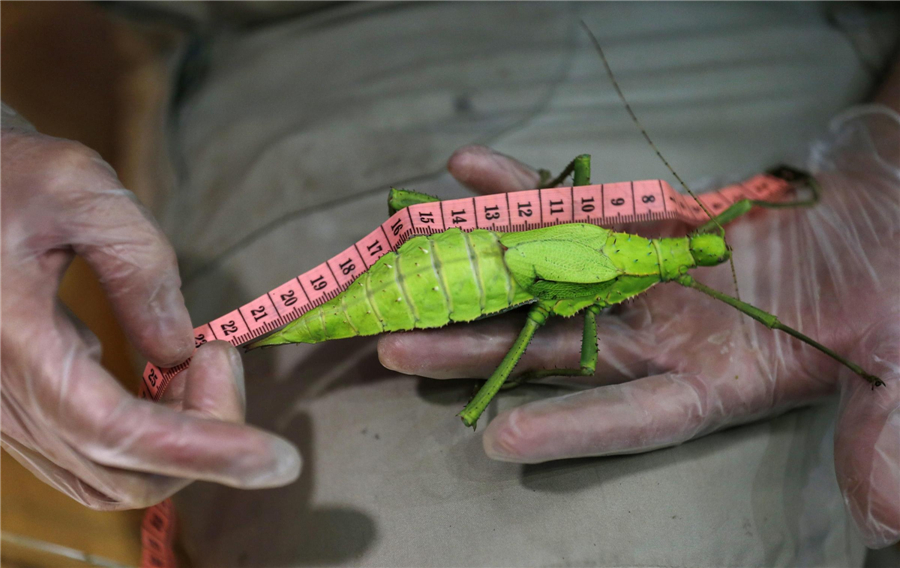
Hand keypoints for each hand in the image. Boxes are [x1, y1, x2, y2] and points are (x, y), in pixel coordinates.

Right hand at [1, 126, 300, 509]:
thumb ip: (136, 266)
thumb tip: (178, 349)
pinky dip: (151, 437)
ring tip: (201, 362)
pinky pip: (93, 456)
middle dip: (205, 436)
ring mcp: (7, 412)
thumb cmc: (4, 174)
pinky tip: (172, 379)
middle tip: (222, 354)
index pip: (118, 433)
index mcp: (14, 343)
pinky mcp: (22, 406)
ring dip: (181, 439)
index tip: (281, 459)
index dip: (206, 452)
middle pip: (124, 473)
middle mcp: (2, 397)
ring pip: (109, 477)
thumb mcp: (77, 189)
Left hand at [378, 113, 899, 547]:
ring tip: (415, 255)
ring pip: (549, 276)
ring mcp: (642, 277)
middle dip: (480, 349)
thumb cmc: (891, 298)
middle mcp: (660, 336)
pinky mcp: (640, 224)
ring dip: (481, 264)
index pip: (635, 417)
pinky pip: (575, 206)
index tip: (501, 441)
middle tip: (399, 349)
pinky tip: (475, 173)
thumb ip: (883, 433)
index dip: (572, 431)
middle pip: (557, 350)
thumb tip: (888, 512)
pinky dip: (529, 191)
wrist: (879, 224)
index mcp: (711, 384)